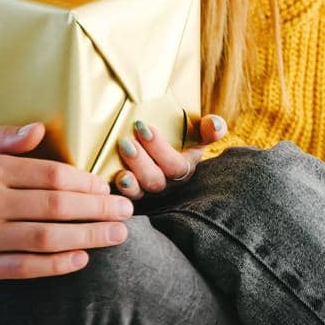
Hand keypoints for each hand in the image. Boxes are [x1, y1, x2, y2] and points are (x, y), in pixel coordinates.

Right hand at [0, 122, 134, 281]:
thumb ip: (2, 138)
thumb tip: (39, 129)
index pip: (47, 176)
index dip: (82, 182)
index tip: (105, 186)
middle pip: (54, 207)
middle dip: (96, 210)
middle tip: (125, 212)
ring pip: (46, 238)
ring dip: (87, 237)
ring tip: (116, 236)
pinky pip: (26, 268)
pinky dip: (57, 265)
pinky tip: (81, 259)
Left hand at [111, 114, 227, 199]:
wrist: (159, 144)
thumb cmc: (181, 139)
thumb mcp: (198, 133)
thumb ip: (210, 128)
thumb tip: (216, 125)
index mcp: (184, 169)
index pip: (176, 167)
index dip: (160, 149)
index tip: (144, 127)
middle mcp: (166, 184)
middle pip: (155, 181)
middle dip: (140, 162)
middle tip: (126, 141)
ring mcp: (146, 191)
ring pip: (139, 193)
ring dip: (128, 181)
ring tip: (117, 167)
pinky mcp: (128, 193)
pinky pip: (121, 199)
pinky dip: (115, 191)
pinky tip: (108, 181)